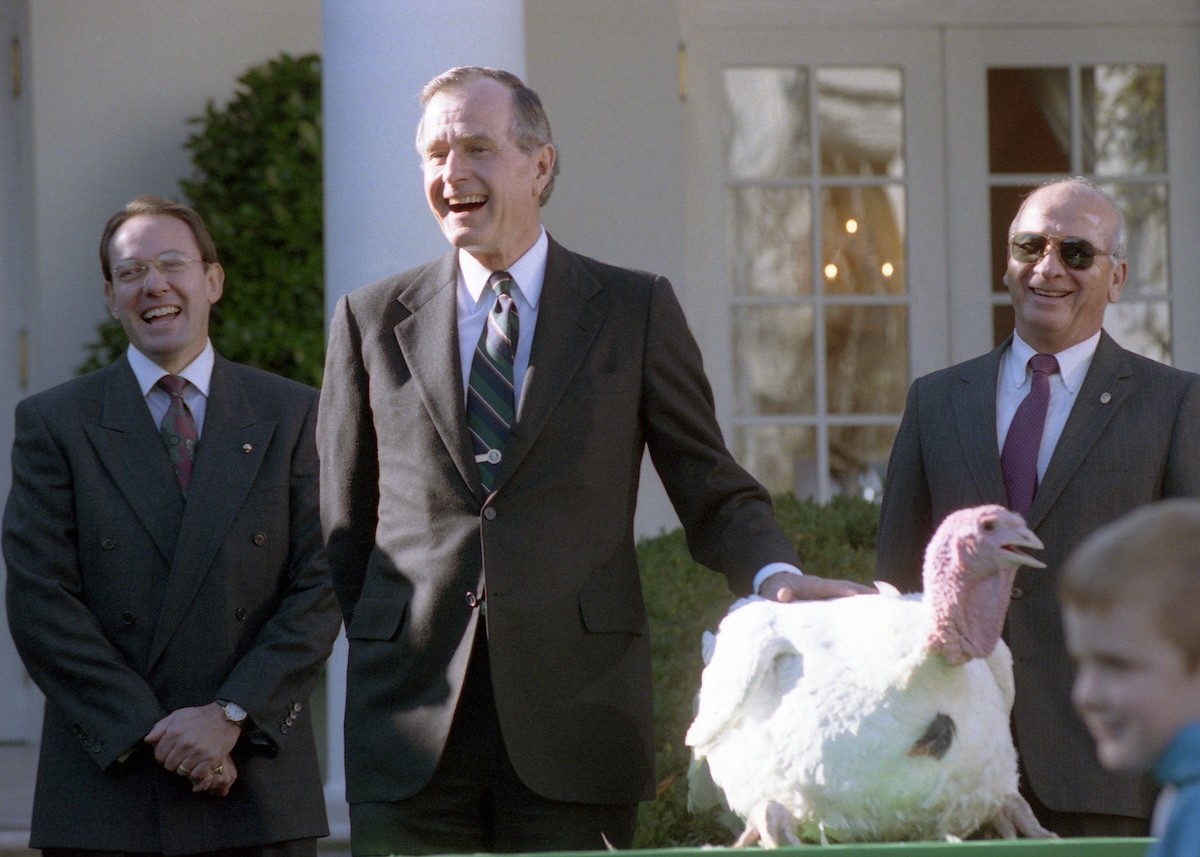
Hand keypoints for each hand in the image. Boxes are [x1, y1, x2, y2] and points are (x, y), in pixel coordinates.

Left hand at [145, 703, 240, 790]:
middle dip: (174, 763)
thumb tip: (148, 741)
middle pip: (169, 766)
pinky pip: (196, 775)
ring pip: (182, 771)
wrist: (225, 716)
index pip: (159, 755)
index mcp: (174, 732)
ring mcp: (198, 751)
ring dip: (186, 768)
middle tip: (183, 757)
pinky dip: (196, 774)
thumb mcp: (178, 715)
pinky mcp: (210, 758)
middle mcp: (185, 742)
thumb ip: (159, 727)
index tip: (172, 753)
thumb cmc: (200, 716)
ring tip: (191, 761)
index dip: (164, 756)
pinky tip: (199, 766)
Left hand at [760, 572, 875, 602]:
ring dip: (867, 597)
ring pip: (851, 592)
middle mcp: (824, 585)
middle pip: (847, 586)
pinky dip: (863, 602)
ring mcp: (830, 591)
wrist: (778, 583)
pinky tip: (876, 612)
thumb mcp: (773, 591)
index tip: (854, 594)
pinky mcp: (832, 598)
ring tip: (887, 605)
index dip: (840, 590)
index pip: (827, 587)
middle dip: (863, 592)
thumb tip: (783, 594)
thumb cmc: (775, 590)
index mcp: (811, 585)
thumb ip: (778, 593)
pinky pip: (849, 599)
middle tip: (882, 598)